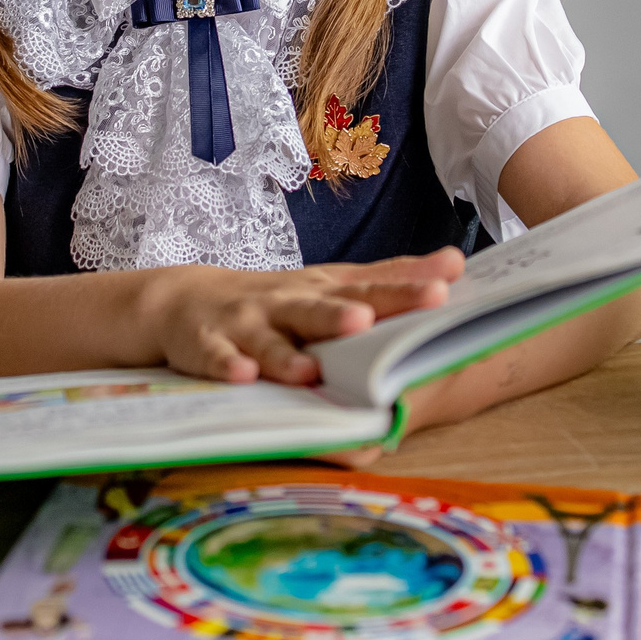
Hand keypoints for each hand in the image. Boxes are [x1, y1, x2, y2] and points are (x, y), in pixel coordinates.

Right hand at [142, 247, 463, 386]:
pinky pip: (216, 358)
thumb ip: (390, 277)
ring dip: (286, 354)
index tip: (443, 286)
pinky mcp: (207, 345)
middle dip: (342, 316)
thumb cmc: (276, 298)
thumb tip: (454, 262)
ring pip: (269, 340)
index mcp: (322, 290)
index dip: (403, 289)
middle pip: (318, 310)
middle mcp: (286, 302)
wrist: (185, 299)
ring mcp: (245, 324)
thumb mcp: (331, 283)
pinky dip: (227, 366)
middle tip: (368, 321)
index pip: (368, 288)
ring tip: (308, 371)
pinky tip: (241, 377)